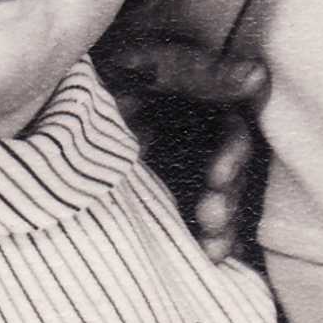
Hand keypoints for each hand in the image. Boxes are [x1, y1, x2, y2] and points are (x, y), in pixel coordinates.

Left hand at [105, 34, 268, 263]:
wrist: (64, 88)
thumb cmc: (114, 67)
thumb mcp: (155, 62)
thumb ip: (204, 73)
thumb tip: (258, 75)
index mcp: (206, 106)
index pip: (232, 134)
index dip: (233, 154)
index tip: (218, 175)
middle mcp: (197, 140)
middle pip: (226, 176)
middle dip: (226, 200)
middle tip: (211, 217)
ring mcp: (177, 169)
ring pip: (210, 202)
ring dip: (217, 227)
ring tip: (210, 250)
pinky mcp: (157, 194)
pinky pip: (184, 221)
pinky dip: (196, 241)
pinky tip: (202, 260)